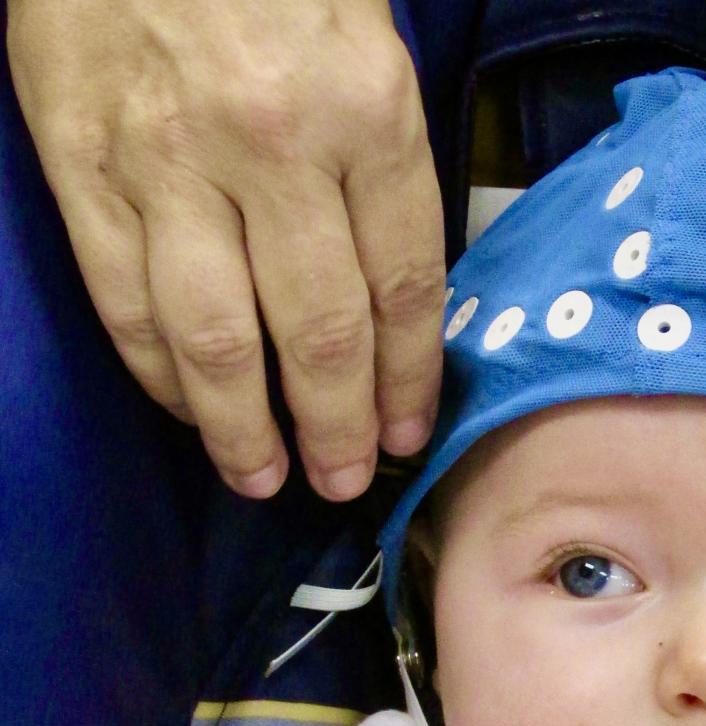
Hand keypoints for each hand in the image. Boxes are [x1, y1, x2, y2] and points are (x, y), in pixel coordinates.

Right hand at [7, 0, 444, 499]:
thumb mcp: (370, 51)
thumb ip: (386, 167)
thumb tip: (396, 296)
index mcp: (367, 114)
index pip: (404, 285)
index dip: (409, 378)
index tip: (409, 433)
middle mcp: (275, 149)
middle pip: (320, 331)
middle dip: (339, 426)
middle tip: (345, 480)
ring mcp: (169, 164)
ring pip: (218, 341)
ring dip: (244, 430)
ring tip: (266, 478)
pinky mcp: (82, 169)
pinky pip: (125, 304)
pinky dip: (160, 375)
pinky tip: (189, 410)